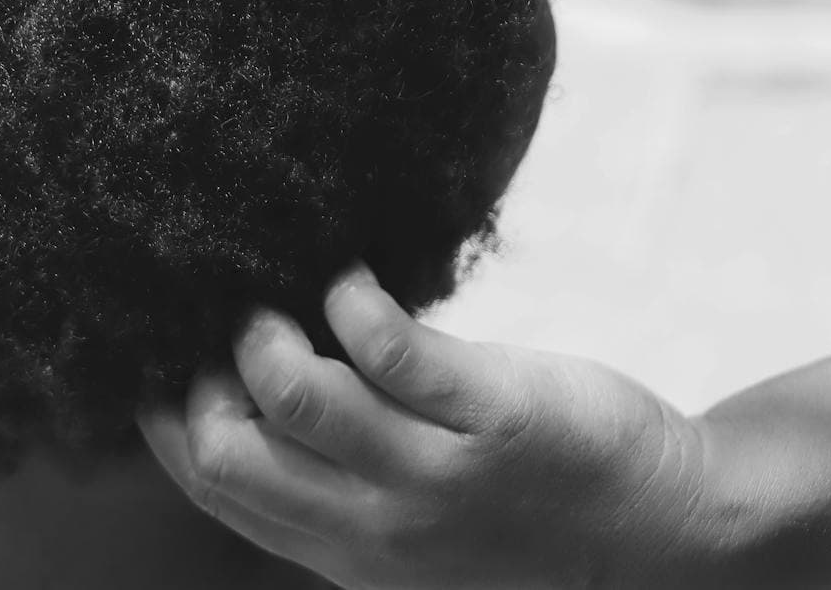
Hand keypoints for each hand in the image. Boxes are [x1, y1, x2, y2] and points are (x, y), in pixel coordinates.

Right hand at [139, 266, 708, 589]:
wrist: (673, 538)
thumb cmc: (531, 517)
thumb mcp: (412, 531)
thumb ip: (334, 480)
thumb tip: (246, 381)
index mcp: (346, 552)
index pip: (215, 487)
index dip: (167, 418)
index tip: (156, 355)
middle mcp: (377, 529)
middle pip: (231, 453)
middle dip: (200, 374)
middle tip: (217, 316)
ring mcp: (435, 476)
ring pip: (295, 392)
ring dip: (268, 328)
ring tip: (284, 293)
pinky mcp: (494, 416)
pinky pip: (391, 346)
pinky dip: (352, 297)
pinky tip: (356, 278)